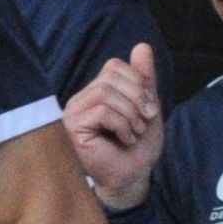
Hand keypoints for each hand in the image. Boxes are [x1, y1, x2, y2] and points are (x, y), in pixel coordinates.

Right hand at [65, 42, 162, 209]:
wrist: (133, 177)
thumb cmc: (137, 147)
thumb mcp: (146, 107)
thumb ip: (143, 78)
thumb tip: (142, 46)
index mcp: (96, 92)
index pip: (114, 66)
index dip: (138, 83)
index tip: (150, 108)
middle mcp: (81, 99)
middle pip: (110, 77)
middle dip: (137, 98)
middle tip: (145, 122)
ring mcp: (73, 113)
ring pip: (106, 93)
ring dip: (131, 114)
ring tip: (135, 132)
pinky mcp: (72, 127)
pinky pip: (102, 111)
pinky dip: (122, 125)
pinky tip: (125, 139)